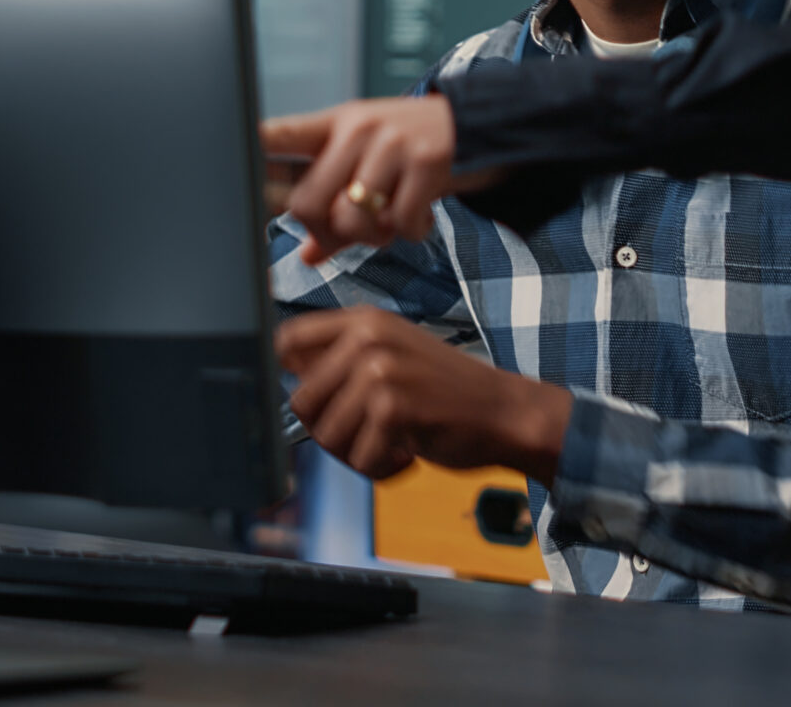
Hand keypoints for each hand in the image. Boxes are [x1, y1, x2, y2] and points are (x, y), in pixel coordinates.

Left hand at [262, 97, 494, 263]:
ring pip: (351, 218)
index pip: (279, 133)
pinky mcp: (426, 161)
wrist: (477, 123)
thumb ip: (335, 208)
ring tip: (389, 226)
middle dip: (326, 233)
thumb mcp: (368, 162)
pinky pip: (399, 223)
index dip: (248, 150)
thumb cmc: (409, 149)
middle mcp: (357, 129)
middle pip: (307, 202)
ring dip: (371, 238)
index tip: (221, 165)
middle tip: (350, 234)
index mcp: (333, 124)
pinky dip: (410, 233)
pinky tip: (419, 220)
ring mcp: (391, 143)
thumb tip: (308, 257)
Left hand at [276, 307, 569, 481]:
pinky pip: (358, 459)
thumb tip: (285, 376)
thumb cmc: (446, 393)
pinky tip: (407, 454)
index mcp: (364, 321)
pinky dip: (381, 469)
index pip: (288, 341)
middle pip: (301, 402)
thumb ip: (343, 359)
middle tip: (368, 433)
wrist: (505, 412)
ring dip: (357, 454)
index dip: (293, 377)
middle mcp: (368, 338)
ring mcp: (380, 371)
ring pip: (326, 437)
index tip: (323, 399)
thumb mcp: (393, 354)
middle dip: (330, 431)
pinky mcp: (392, 408)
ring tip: (391, 443)